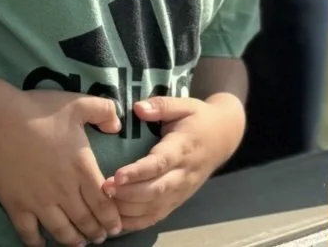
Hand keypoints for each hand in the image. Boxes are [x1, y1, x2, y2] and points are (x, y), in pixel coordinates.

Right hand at [0, 83, 122, 246]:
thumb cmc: (41, 110)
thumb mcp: (80, 102)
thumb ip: (105, 111)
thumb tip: (117, 126)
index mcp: (81, 166)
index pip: (103, 200)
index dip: (111, 217)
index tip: (118, 226)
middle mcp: (63, 189)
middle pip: (84, 219)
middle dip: (96, 232)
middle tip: (102, 238)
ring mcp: (38, 201)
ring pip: (61, 230)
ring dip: (73, 240)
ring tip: (80, 244)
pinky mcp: (16, 206)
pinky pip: (28, 232)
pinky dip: (36, 243)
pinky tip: (42, 246)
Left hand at [103, 95, 245, 231]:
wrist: (224, 136)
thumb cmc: (200, 118)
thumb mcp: (184, 104)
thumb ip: (161, 105)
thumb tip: (137, 108)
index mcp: (182, 147)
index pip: (160, 163)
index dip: (138, 172)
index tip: (116, 175)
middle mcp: (183, 173)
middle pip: (155, 190)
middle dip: (128, 193)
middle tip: (103, 189)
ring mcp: (181, 189)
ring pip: (154, 207)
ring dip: (128, 209)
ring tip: (105, 203)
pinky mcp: (178, 199)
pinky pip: (156, 216)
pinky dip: (136, 222)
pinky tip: (117, 219)